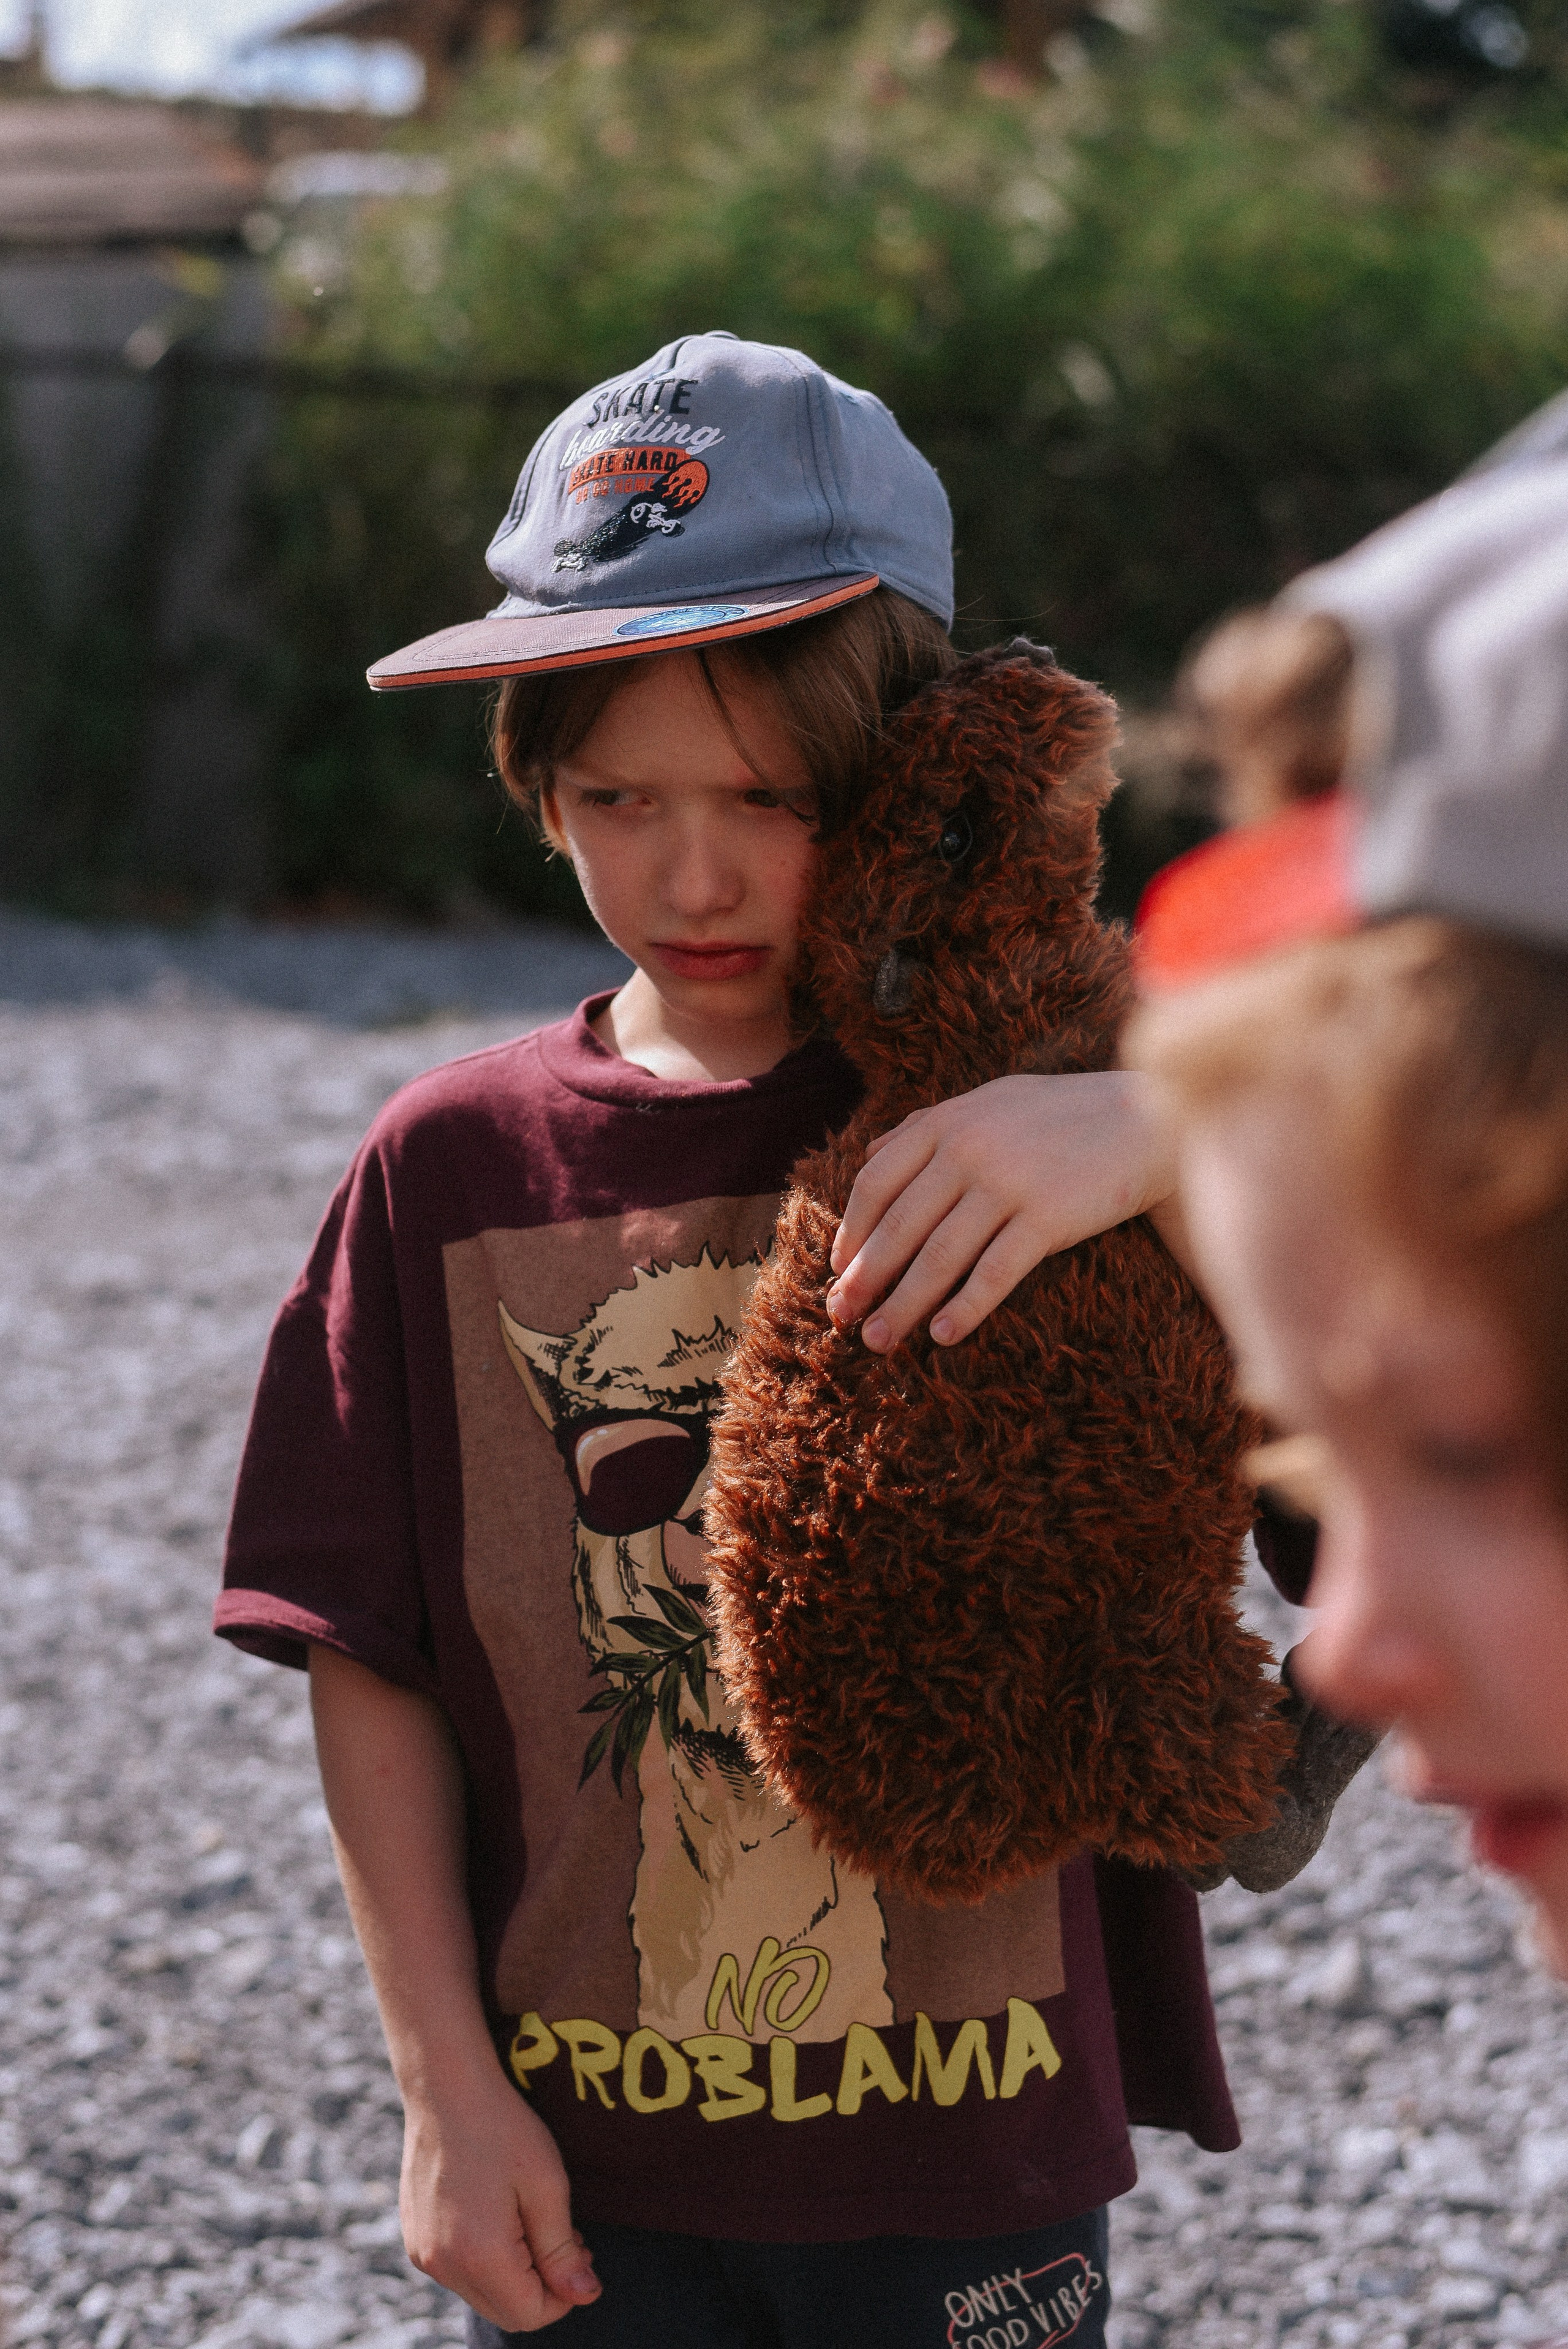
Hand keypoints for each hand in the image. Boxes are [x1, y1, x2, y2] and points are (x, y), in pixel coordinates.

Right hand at [400, 2064, 600, 2331]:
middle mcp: (443, 2265)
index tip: (582, 2254)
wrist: (446, 2086)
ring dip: (515, 2274)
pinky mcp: (416, 2238)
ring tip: (534, 2220)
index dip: (565, 2296)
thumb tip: (586, 2296)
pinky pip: (459, 2271)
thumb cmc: (503, 2128)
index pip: (530, 2315)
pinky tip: (501, 2215)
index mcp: (479, 2255)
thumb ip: (563, 2251)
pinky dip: (487, 2259)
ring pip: (482, 2293)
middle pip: (505, 2311)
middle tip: (568, 2238)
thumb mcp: (547, 2185)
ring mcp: (424, 2253)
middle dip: (543, 2287)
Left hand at [825, 1070, 1175, 1350]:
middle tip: (841, 1319)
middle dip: (865, 1279)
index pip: (876, 1183)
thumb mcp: (990, 1100)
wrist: (1148, 1115)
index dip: (851, 1232)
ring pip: (939, 1257)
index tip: (838, 1270)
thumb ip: (928, 1124)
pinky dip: (966, 1307)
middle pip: (899, 1227)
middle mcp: (969, 1149)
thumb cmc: (1063, 1113)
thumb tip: (871, 1153)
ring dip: (903, 1305)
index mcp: (947, 1121)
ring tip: (879, 1341)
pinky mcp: (1048, 1217)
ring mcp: (1008, 1183)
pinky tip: (943, 1336)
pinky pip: (995, 1272)